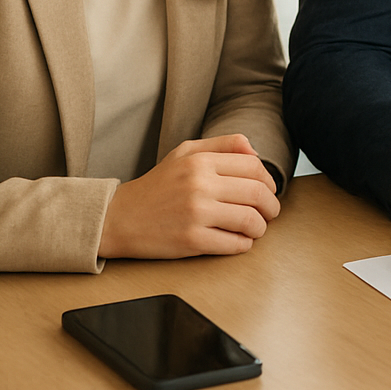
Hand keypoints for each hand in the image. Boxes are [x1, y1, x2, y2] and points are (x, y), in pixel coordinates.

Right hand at [99, 134, 279, 258]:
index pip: (254, 166)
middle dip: (271, 206)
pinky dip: (244, 244)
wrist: (119, 218)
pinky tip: (240, 241)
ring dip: (260, 227)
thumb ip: (222, 145)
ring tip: (256, 229)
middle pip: (258, 193)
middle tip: (270, 213)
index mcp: (200, 161)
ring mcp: (196, 214)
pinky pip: (233, 244)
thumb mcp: (185, 153)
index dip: (269, 181)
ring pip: (250, 220)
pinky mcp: (191, 241)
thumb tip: (256, 152)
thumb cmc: (157, 185)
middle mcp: (199, 185)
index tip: (268, 191)